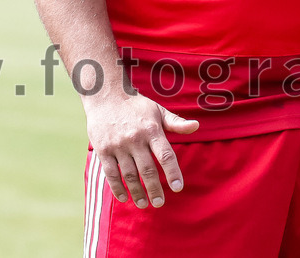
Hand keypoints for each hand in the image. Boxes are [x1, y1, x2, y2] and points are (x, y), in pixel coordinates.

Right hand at [84, 91, 198, 207]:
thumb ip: (176, 122)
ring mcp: (118, 145)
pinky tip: (124, 197)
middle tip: (159, 203)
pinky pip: (110, 173)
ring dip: (137, 192)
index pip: (165, 154)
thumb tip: (196, 126)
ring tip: (144, 204)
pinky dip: (117, 188)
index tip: (178, 187)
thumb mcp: (158, 110)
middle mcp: (135, 139)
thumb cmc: (136, 106)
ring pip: (129, 174)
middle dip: (154, 189)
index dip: (172, 172)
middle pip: (147, 169)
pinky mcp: (103, 150)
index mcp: (151, 129)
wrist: (106, 97)